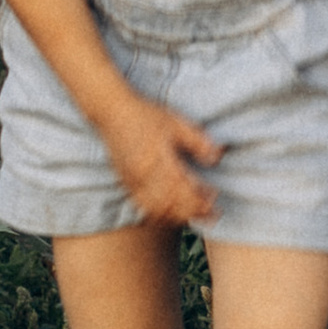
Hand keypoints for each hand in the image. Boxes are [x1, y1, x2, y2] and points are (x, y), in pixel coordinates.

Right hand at [107, 95, 222, 226]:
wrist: (111, 112)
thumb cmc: (146, 115)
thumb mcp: (176, 123)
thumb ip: (197, 141)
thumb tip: (216, 158)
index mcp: (157, 160)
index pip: (182, 188)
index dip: (199, 198)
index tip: (214, 198)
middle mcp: (143, 176)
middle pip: (171, 204)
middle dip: (193, 211)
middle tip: (212, 212)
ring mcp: (132, 182)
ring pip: (157, 210)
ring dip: (178, 216)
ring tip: (196, 214)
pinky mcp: (126, 184)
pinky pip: (144, 206)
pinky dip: (161, 214)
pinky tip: (173, 213)